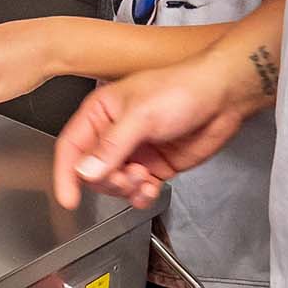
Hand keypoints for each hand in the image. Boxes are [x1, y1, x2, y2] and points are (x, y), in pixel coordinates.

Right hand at [51, 54, 243, 209]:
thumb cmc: (181, 89)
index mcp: (100, 113)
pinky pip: (137, 191)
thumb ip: (111, 146)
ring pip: (114, 184)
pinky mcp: (153, 166)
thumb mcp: (141, 115)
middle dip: (107, 180)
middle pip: (91, 171)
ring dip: (126, 188)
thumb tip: (85, 171)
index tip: (68, 198)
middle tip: (126, 176)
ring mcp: (134, 152)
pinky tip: (152, 187)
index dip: (66, 173)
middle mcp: (113, 133)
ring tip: (144, 178)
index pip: (71, 147)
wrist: (221, 98)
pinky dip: (141, 196)